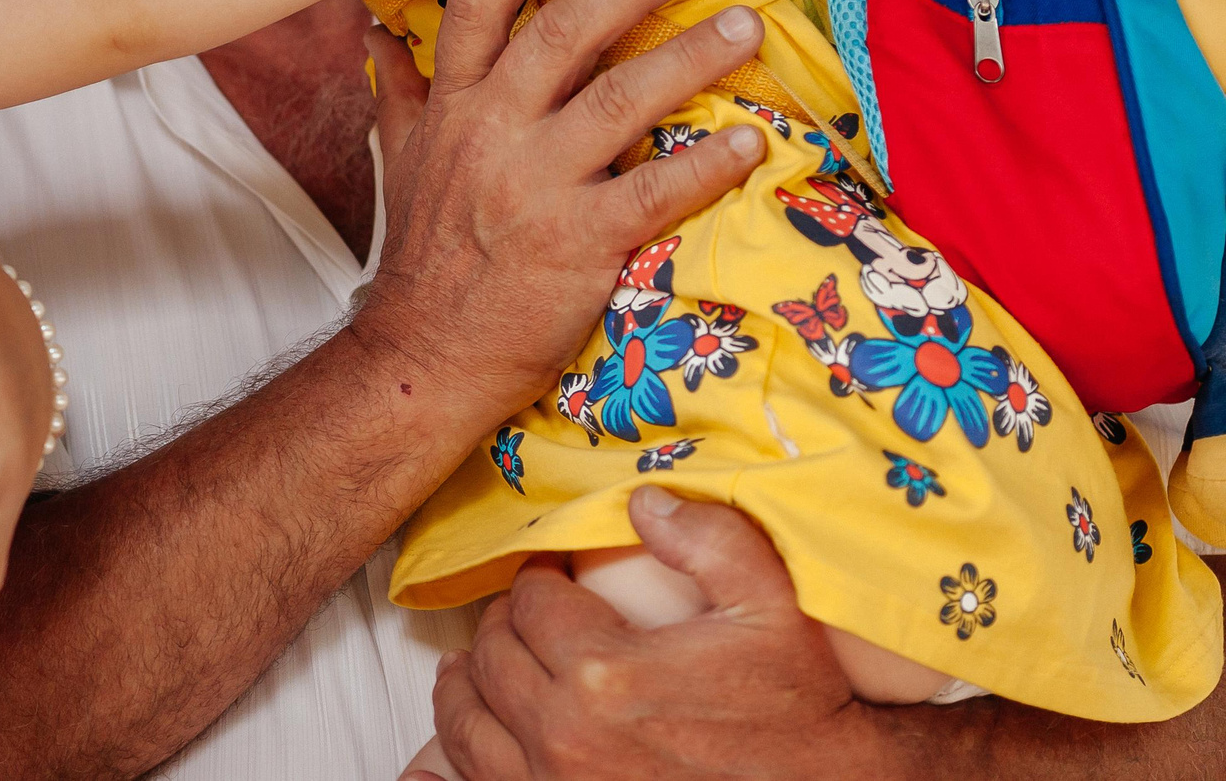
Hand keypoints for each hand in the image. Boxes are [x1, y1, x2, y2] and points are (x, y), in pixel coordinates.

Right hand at [352, 0, 768, 422]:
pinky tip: (749, 141)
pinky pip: (654, 193)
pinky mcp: (579, 245)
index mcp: (454, 109)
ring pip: (620, 103)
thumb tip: (373, 32)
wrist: (426, 356)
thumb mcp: (399, 162)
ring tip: (745, 22)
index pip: (479, 11)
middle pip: (561, 37)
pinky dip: (705, 166)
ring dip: (688, 57)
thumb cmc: (426, 256)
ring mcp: (535, 189)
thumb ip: (400, 91)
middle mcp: (493, 135)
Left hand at [423, 488, 884, 779]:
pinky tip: (451, 750)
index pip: (531, 601)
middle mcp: (565, 735)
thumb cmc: (801, 713)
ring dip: (466, 688)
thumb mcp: (775, 609)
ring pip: (469, 725)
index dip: (538, 576)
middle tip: (520, 614)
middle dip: (501, 625)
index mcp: (604, 672)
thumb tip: (643, 499)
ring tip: (474, 669)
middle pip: (492, 658)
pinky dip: (454, 764)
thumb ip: (710, 540)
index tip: (551, 572)